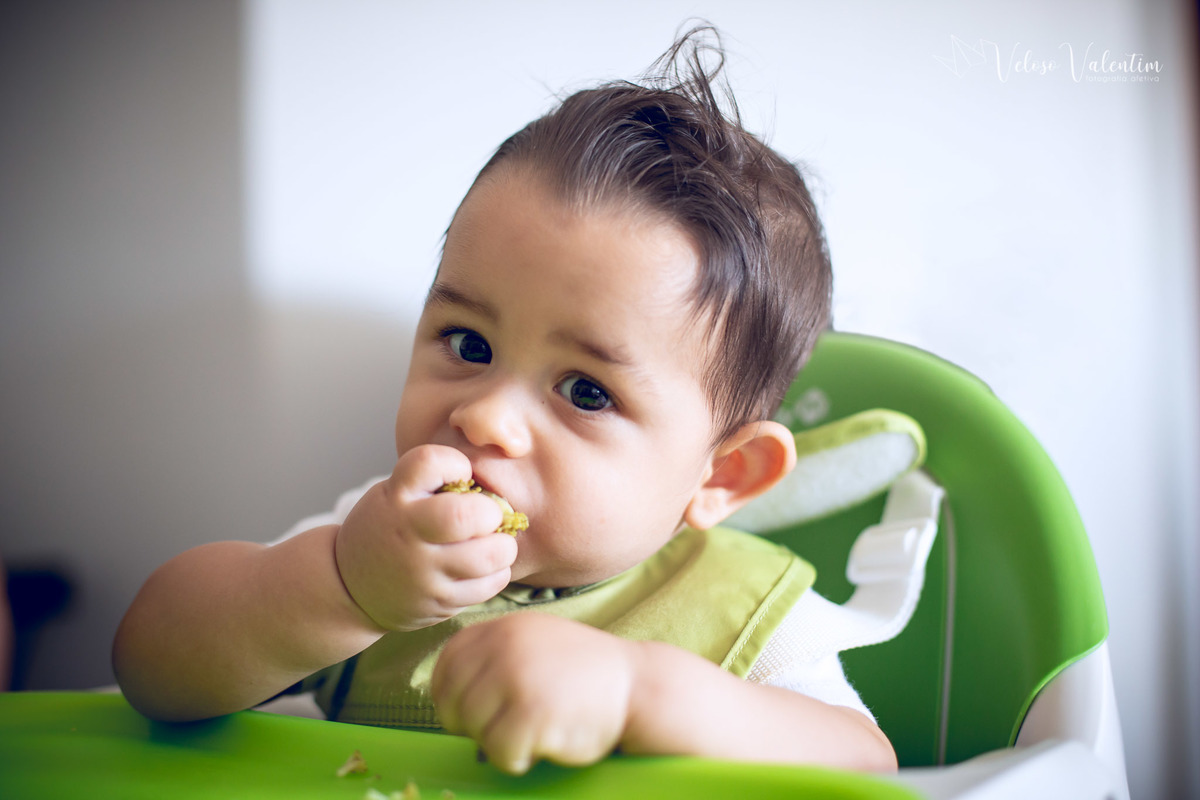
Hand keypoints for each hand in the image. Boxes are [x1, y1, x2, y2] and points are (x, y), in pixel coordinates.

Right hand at [334, 445, 517, 630]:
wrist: (351, 589)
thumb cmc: (388, 527)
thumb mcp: (393, 494)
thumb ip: (432, 481)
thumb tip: (492, 482)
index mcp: (395, 497)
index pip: (431, 462)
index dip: (455, 464)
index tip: (460, 477)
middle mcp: (407, 533)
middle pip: (467, 516)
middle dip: (491, 512)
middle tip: (489, 516)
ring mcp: (422, 573)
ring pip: (488, 556)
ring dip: (502, 546)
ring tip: (493, 542)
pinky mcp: (438, 603)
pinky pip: (488, 585)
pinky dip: (497, 572)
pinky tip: (484, 566)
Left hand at [431, 613, 638, 773]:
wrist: (639, 687)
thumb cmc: (586, 674)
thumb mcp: (536, 643)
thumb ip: (495, 655)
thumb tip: (447, 692)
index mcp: (503, 628)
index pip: (447, 663)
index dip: (449, 694)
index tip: (468, 711)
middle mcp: (504, 647)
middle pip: (452, 701)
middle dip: (471, 724)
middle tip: (506, 727)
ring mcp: (517, 678)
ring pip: (472, 730)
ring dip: (497, 742)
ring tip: (533, 731)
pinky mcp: (531, 713)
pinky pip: (498, 752)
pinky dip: (517, 758)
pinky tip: (545, 743)